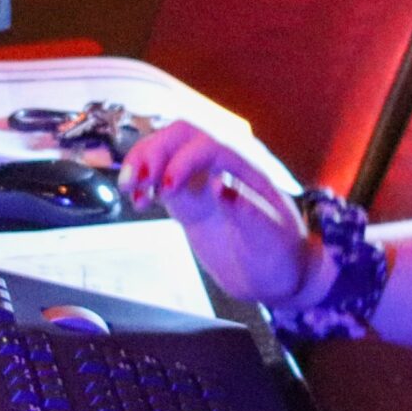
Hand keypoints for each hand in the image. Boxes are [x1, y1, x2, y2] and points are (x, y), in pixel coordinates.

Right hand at [119, 123, 319, 304]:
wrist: (278, 274)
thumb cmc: (282, 256)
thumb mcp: (272, 241)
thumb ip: (251, 215)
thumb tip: (221, 189)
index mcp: (248, 169)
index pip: (210, 146)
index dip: (183, 160)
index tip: (165, 189)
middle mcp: (224, 167)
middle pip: (183, 135)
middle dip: (154, 150)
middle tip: (136, 183)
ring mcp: (205, 181)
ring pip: (167, 150)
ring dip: (142, 161)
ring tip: (129, 189)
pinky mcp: (190, 199)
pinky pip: (161, 176)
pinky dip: (144, 183)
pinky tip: (138, 202)